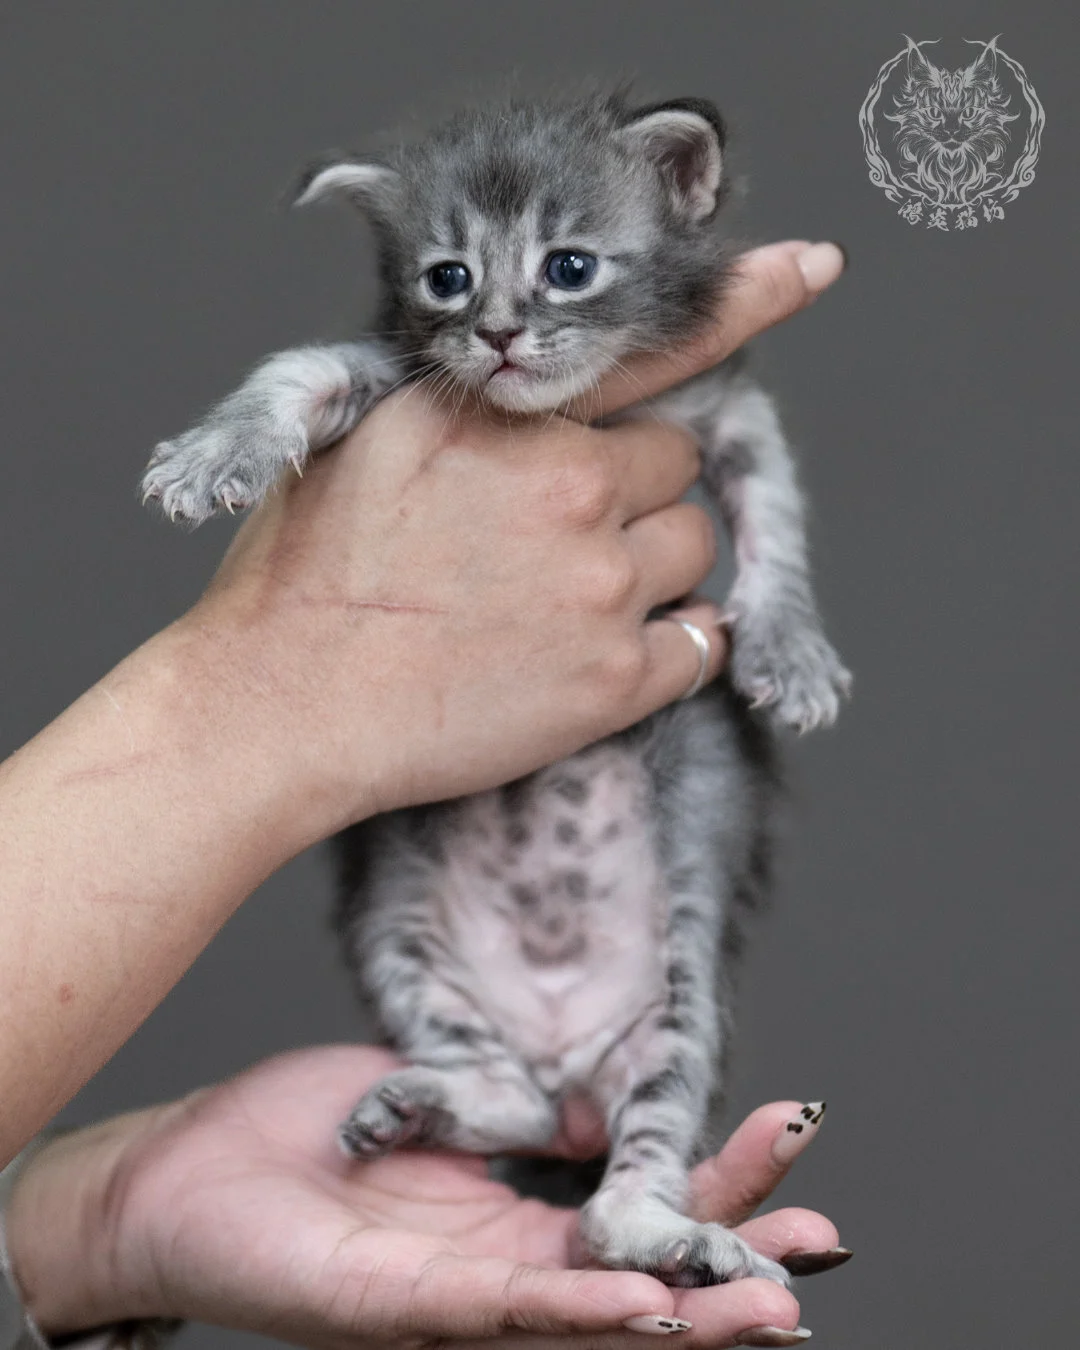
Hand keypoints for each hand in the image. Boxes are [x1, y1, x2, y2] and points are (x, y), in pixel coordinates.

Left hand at [7, 1046, 846, 1349]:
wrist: (189, 1166)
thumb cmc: (307, 1131)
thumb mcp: (440, 1093)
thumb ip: (518, 1104)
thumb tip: (604, 1090)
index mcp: (512, 1216)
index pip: (638, 1206)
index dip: (717, 1182)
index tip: (793, 1134)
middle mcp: (499, 1271)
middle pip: (638, 1277)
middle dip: (732, 1264)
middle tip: (820, 1249)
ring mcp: (452, 1301)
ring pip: (588, 1320)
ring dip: (685, 1317)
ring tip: (771, 1306)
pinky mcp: (394, 1312)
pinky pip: (498, 1311)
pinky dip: (578, 1310)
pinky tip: (643, 1308)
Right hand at [181, 240, 844, 839]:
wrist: (285, 705)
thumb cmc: (305, 577)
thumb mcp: (366, 441)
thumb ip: (468, 407)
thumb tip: (525, 390)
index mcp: (507, 417)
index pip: (650, 351)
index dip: (741, 302)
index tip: (811, 268)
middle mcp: (570, 487)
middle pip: (676, 466)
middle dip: (636, 492)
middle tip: (559, 537)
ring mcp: (601, 585)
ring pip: (690, 548)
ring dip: (648, 567)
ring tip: (560, 603)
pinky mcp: (614, 681)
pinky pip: (701, 643)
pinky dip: (669, 644)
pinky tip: (598, 654)